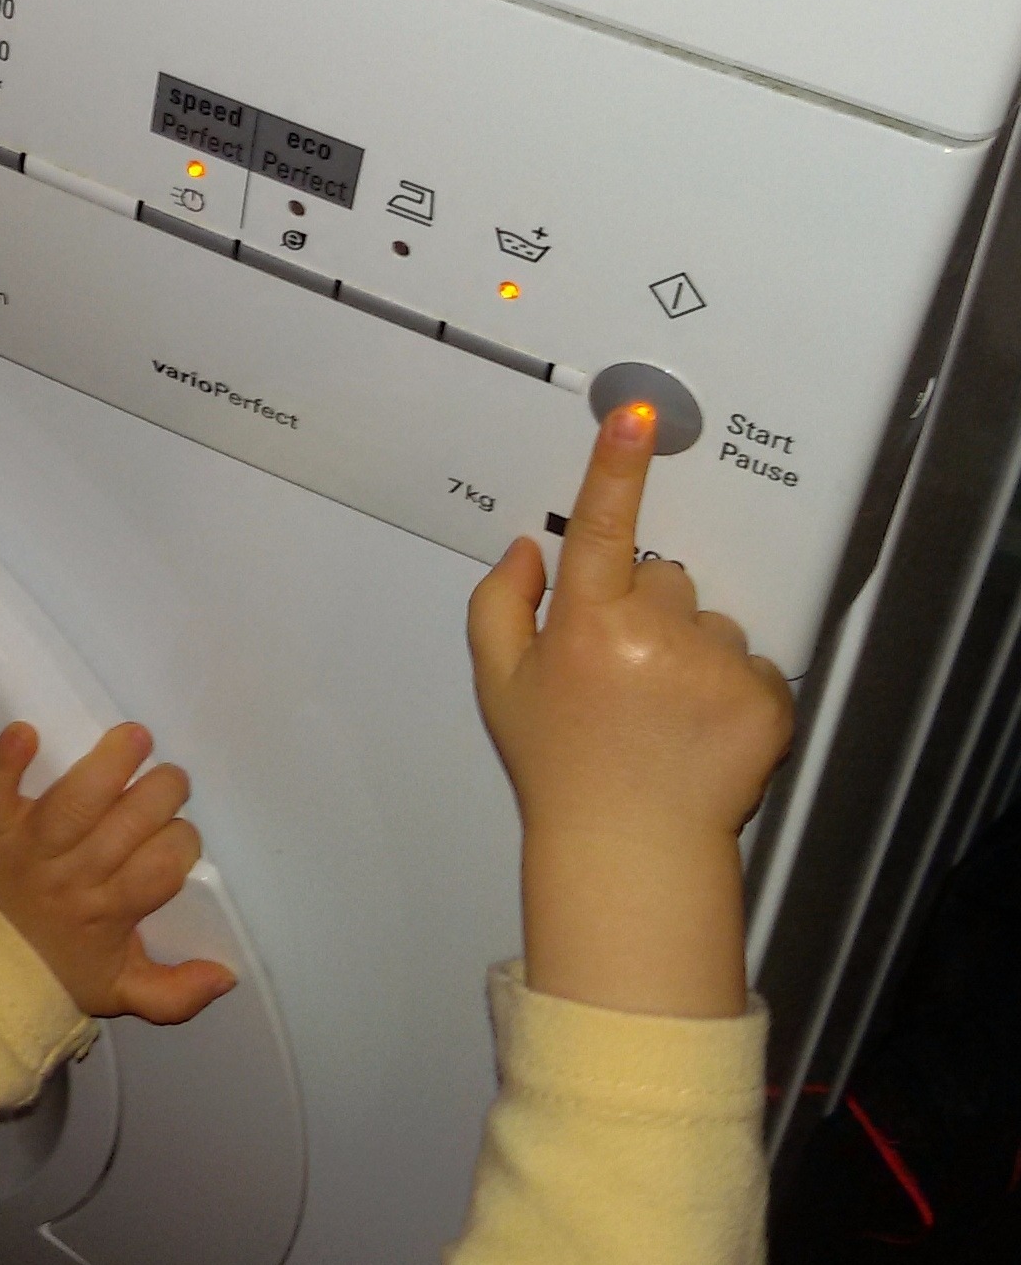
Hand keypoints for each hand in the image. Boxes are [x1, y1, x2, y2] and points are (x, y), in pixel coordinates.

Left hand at [0, 721, 236, 1024]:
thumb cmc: (51, 970)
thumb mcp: (117, 991)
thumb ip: (176, 993)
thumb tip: (228, 976)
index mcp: (108, 911)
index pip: (162, 867)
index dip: (181, 843)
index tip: (177, 834)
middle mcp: (73, 875)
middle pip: (131, 823)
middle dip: (161, 792)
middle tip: (165, 781)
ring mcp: (28, 846)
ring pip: (77, 799)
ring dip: (110, 762)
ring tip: (134, 738)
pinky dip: (8, 759)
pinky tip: (27, 732)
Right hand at [467, 405, 793, 1015]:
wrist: (630, 848)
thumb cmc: (562, 767)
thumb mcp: (501, 686)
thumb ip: (499, 606)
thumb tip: (530, 550)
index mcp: (585, 627)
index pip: (601, 528)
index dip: (615, 467)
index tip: (636, 416)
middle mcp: (653, 638)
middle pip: (665, 578)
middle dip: (647, 610)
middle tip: (624, 673)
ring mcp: (715, 668)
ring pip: (713, 619)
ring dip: (693, 649)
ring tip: (664, 708)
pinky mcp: (765, 700)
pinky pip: (754, 662)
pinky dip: (733, 687)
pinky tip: (699, 727)